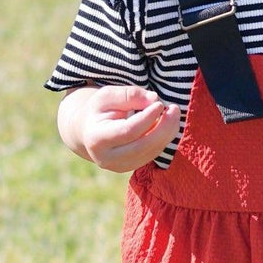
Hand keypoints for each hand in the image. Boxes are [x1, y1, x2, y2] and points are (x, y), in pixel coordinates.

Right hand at [61, 85, 181, 171]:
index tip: (159, 103)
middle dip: (163, 128)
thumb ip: (129, 94)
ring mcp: (120, 166)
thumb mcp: (107, 96)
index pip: (128, 131)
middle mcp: (107, 158)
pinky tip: (167, 123)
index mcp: (97, 139)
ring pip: (151, 152)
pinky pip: (153, 154)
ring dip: (167, 132)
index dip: (147, 118)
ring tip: (173, 113)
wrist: (88, 131)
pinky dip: (164, 138)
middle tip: (174, 109)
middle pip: (142, 146)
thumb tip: (153, 99)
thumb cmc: (99, 110)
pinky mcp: (131, 167)